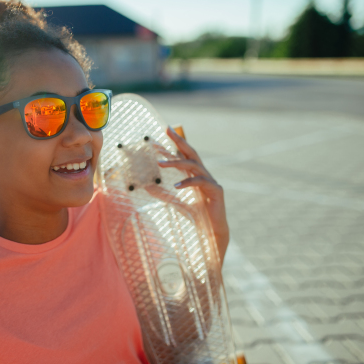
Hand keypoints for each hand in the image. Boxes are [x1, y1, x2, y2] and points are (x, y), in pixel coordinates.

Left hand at [158, 126, 229, 260]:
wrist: (212, 233)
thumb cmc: (196, 217)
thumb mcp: (174, 202)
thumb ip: (162, 193)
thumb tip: (146, 185)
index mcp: (195, 175)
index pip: (184, 155)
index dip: (175, 143)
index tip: (164, 132)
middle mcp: (204, 175)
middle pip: (191, 153)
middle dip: (179, 140)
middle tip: (167, 130)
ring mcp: (211, 181)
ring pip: (194, 165)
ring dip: (177, 163)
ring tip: (160, 164)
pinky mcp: (216, 191)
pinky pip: (201, 182)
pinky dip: (188, 182)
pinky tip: (176, 186)